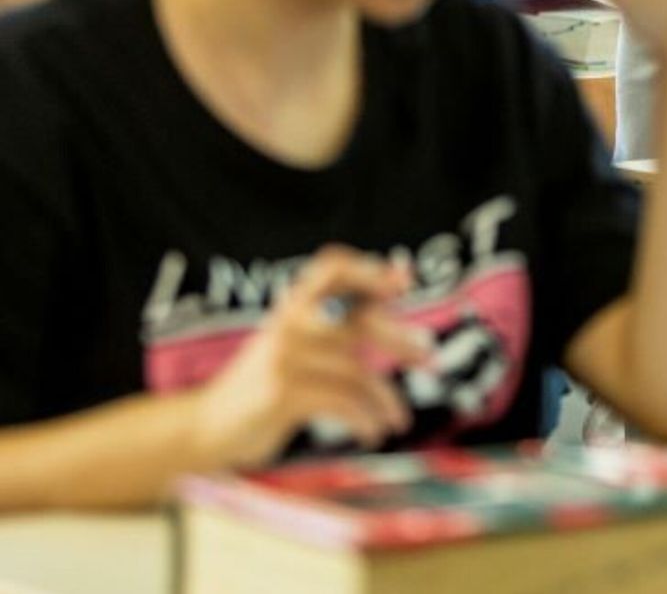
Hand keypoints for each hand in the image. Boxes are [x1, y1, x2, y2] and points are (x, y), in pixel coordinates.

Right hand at [187, 246, 431, 470]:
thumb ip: (334, 323)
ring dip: (386, 399)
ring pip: (357, 371)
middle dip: (399, 340)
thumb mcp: (294, 345)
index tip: (404, 280)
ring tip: (399, 419)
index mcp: (293, 305)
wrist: (205, 427)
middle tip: (428, 357)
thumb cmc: (263, 385)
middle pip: (359, 321)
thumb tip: (391, 297)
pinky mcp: (282, 392)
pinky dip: (366, 418)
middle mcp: (289, 322)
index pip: (332, 267)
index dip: (369, 269)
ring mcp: (284, 356)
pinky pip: (343, 402)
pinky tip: (375, 431)